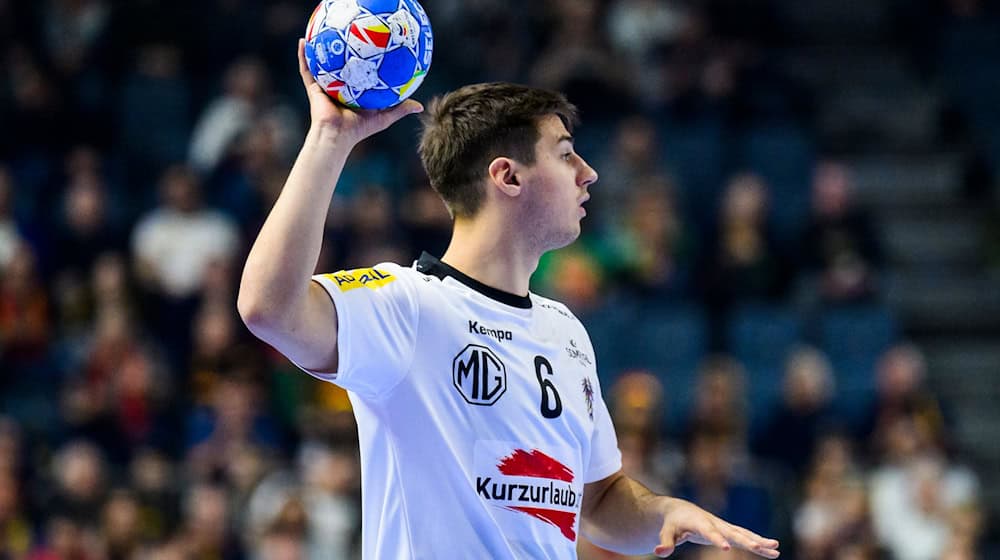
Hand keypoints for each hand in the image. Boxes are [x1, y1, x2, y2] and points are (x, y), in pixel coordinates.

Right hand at [297, 38, 422, 145]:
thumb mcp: (384, 116)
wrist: (338, 135)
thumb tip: (420, 106)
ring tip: (319, 33)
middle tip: (346, 36)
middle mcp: (337, 88)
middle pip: (339, 66)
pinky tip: (303, 41)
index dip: (362, 62)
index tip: (368, 48)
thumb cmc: (359, 128)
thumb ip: (400, 109)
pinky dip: (303, 56)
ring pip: (320, 64)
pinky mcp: (313, 87)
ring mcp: (324, 87)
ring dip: (318, 49)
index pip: (358, 74)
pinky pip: (306, 68)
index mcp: (352, 93)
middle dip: (340, 51)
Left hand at [654, 498, 779, 557]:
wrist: (678, 510)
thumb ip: (665, 542)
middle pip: (733, 532)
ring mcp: (724, 527)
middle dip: (747, 540)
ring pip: (744, 534)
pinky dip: (759, 543)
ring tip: (776, 548)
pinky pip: (746, 537)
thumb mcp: (666, 532)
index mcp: (699, 523)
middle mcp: (715, 523)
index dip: (717, 539)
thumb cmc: (671, 522)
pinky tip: (773, 550)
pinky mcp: (728, 531)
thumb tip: (658, 552)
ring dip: (760, 541)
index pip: (709, 532)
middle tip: (762, 547)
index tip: (727, 549)